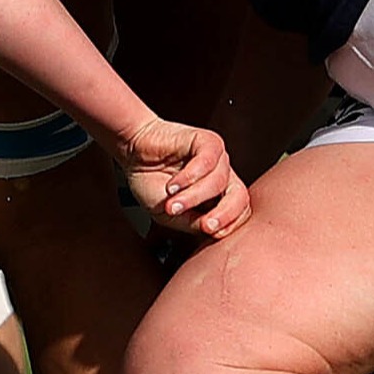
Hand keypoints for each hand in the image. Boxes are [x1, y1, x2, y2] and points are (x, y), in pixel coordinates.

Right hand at [112, 115, 246, 238]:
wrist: (133, 153)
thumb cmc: (152, 182)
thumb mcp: (171, 214)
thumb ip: (193, 223)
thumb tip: (213, 232)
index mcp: (219, 197)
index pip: (239, 213)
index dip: (229, 224)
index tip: (208, 231)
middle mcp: (223, 177)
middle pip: (240, 198)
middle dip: (225, 214)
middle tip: (206, 225)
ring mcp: (217, 159)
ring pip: (218, 182)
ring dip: (193, 197)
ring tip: (172, 204)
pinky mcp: (207, 141)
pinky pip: (208, 160)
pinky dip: (190, 176)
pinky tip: (173, 185)